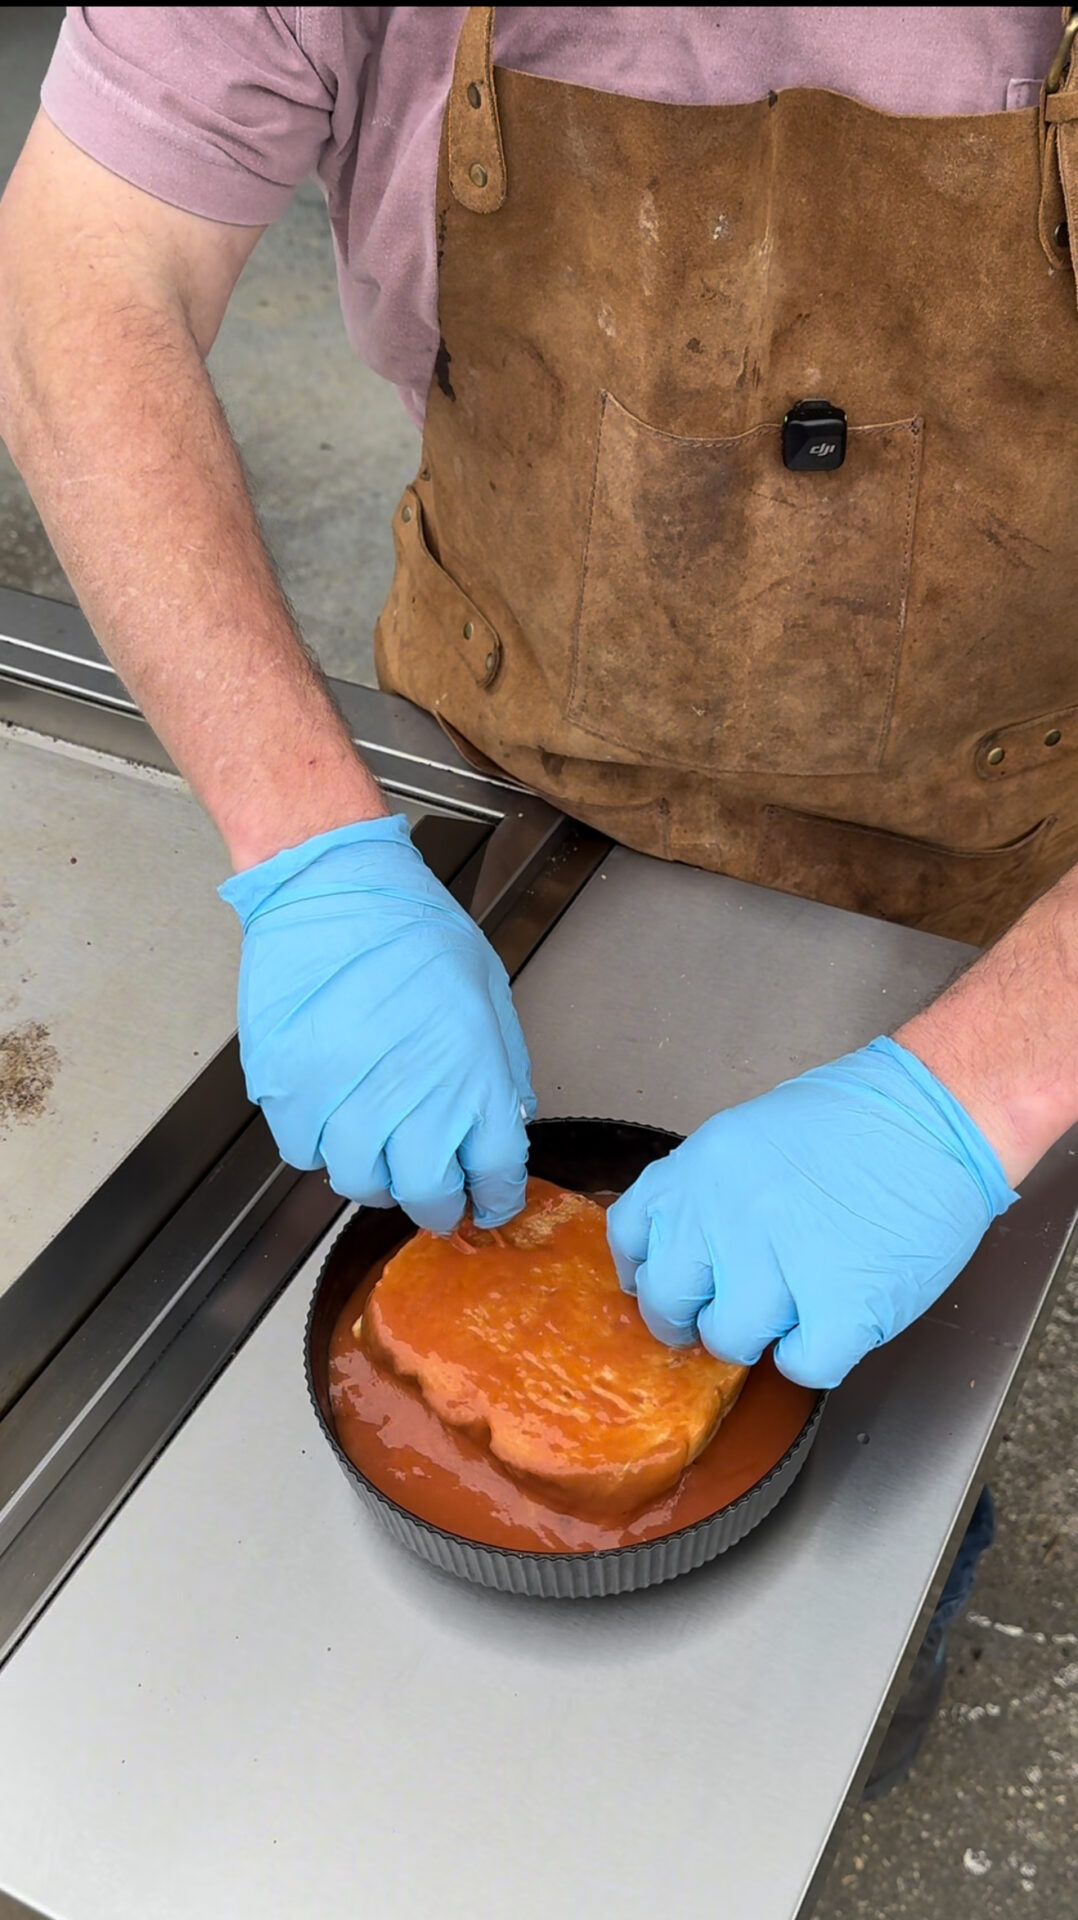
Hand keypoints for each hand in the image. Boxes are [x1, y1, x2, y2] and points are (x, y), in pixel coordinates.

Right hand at [219, 814, 534, 1232]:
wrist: (332, 888)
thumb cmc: (411, 928)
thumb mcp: (485, 995)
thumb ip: (499, 1068)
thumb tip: (503, 1124)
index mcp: (472, 1075)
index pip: (495, 1172)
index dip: (495, 1197)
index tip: (488, 1201)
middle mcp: (409, 1097)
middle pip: (424, 1196)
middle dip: (435, 1205)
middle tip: (433, 1197)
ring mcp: (342, 1097)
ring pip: (357, 1182)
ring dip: (373, 1176)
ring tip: (377, 1148)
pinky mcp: (287, 1089)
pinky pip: (302, 1152)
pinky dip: (319, 1145)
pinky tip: (332, 1113)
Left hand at [606, 1037, 1015, 1388]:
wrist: (936, 1115)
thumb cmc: (857, 1120)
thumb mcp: (751, 1136)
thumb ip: (709, 1191)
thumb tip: (689, 1250)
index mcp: (699, 1169)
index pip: (632, 1237)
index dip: (650, 1270)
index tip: (672, 1283)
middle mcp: (725, 1214)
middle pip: (667, 1301)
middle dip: (692, 1318)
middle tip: (726, 1315)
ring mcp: (779, 1262)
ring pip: (729, 1340)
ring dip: (758, 1337)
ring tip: (793, 1308)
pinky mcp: (839, 1305)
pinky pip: (801, 1366)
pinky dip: (814, 1356)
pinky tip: (832, 1322)